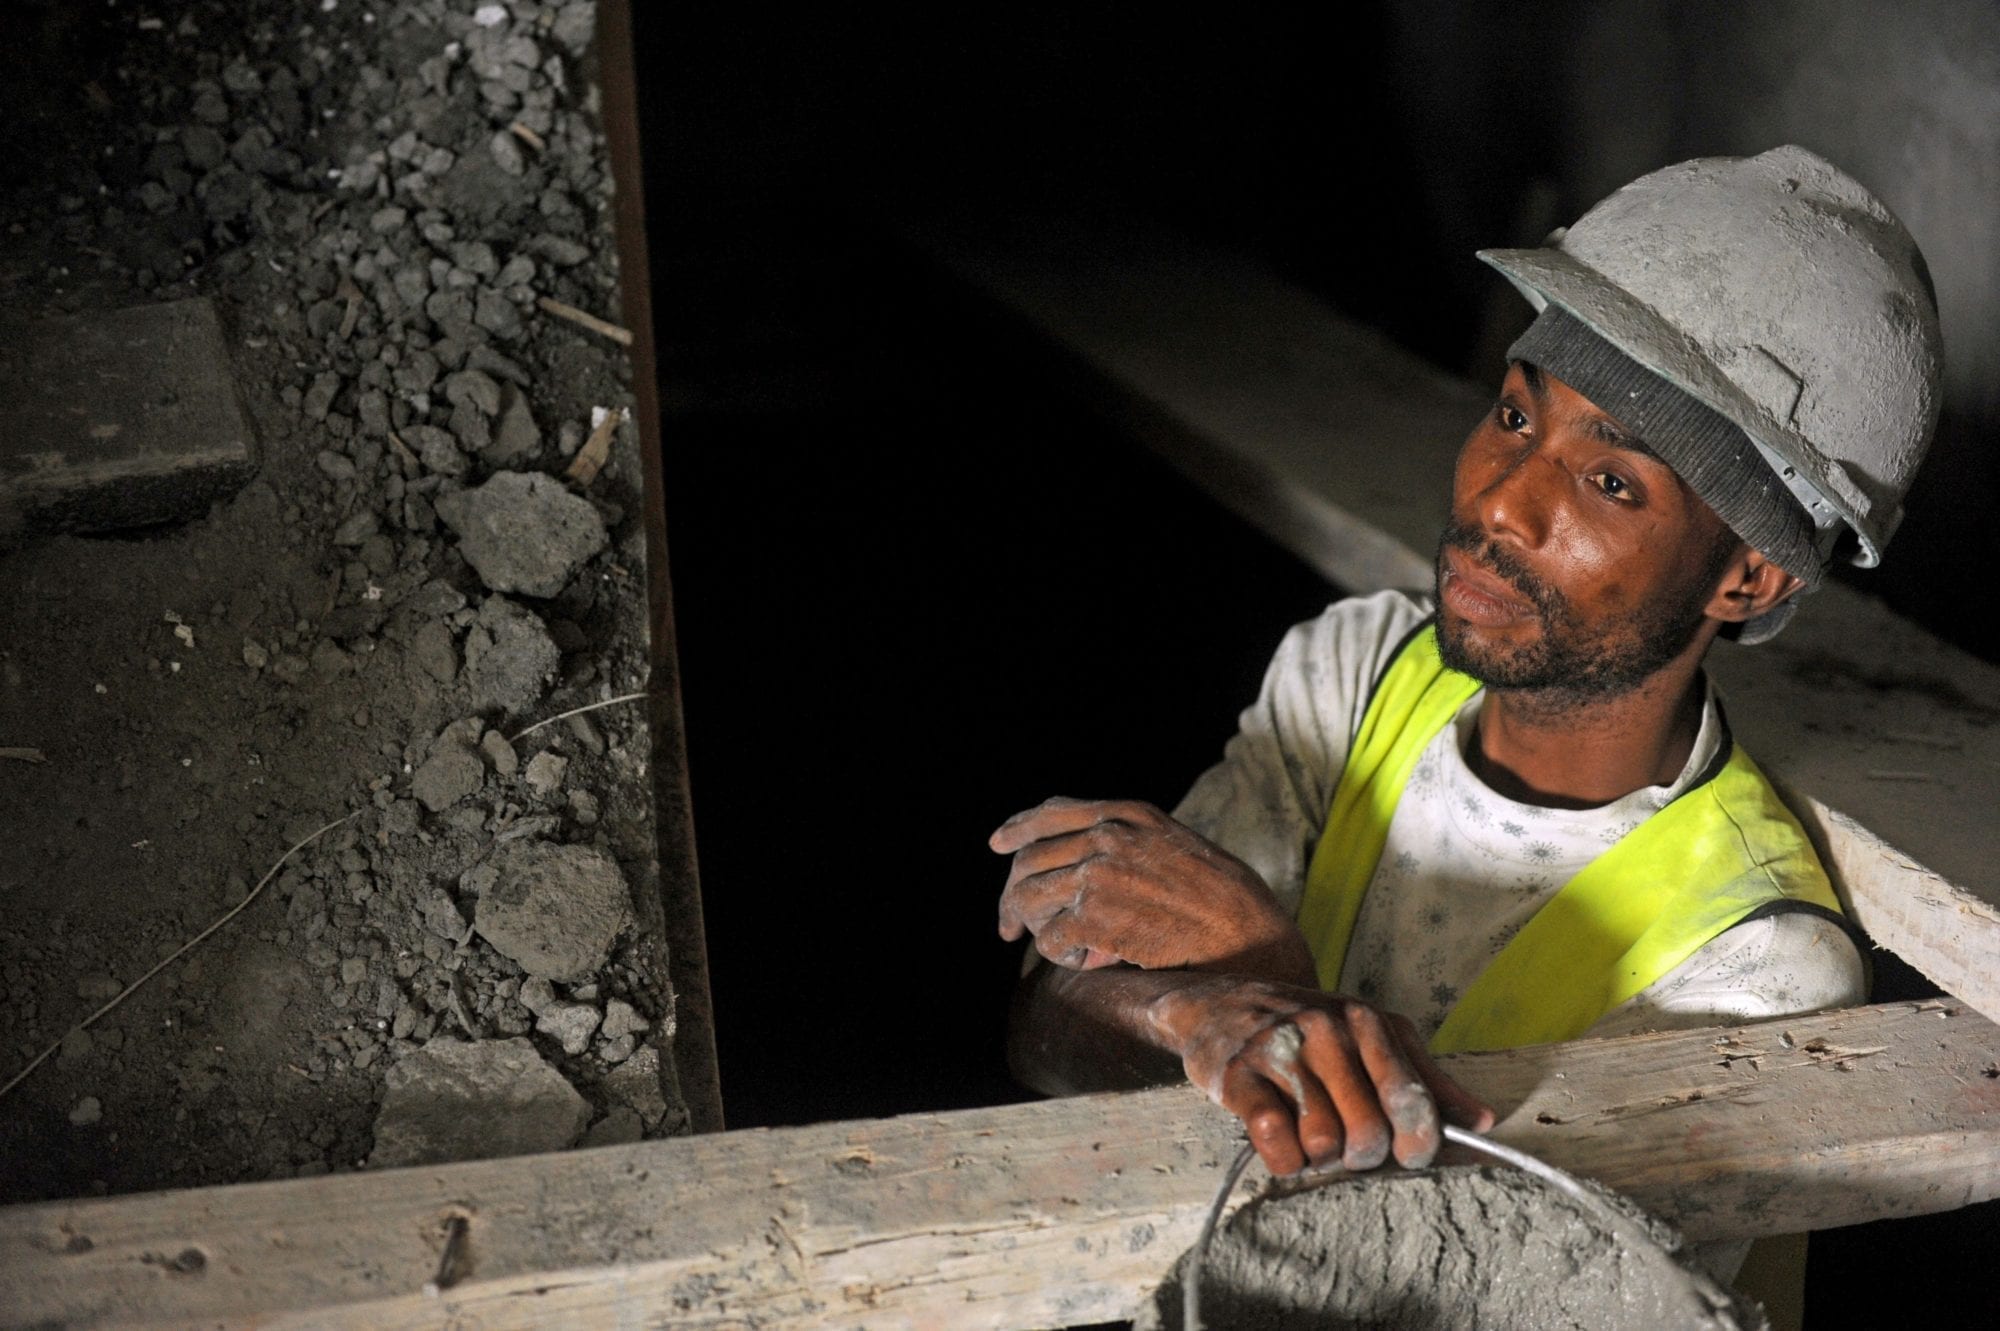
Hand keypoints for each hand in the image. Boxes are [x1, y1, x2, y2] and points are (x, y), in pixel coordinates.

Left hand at [992, 797, 1314, 982]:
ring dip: (1038, 929)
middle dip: (1012, 897)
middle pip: (1030, 860)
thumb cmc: (1221, 900)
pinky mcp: (1093, 915)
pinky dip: (1060, 956)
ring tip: (1063, 949)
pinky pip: (1049, 940)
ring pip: (1029, 898)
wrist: (1245, 934)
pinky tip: (1085, 963)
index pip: (1053, 813)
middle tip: (1008, 929)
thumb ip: (1132, 845)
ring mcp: (1097, 872)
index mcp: (1129, 814)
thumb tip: (1082, 867)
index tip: (998, 845)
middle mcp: (1107, 835)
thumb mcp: (1177, 847)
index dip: (1019, 829)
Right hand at [1149, 976, 1494, 1174]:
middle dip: (1361, 1155)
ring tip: (1309, 1135)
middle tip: (1346, 1143)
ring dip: (1319, 1157)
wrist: (1218, 1000)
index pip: (1411, 1099)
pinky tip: (1280, 1142)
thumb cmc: (1305, 1026)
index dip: (1416, 1143)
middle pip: (1368, 1133)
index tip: (1408, 1155)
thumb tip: (1482, 1122)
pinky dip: (1283, 1159)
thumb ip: (1427, 1078)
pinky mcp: (1237, 1076)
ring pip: (1323, 1144)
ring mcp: (1279, 1051)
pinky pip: (1275, 1143)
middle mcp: (1325, 1031)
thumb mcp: (1370, 1035)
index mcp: (1366, 1022)